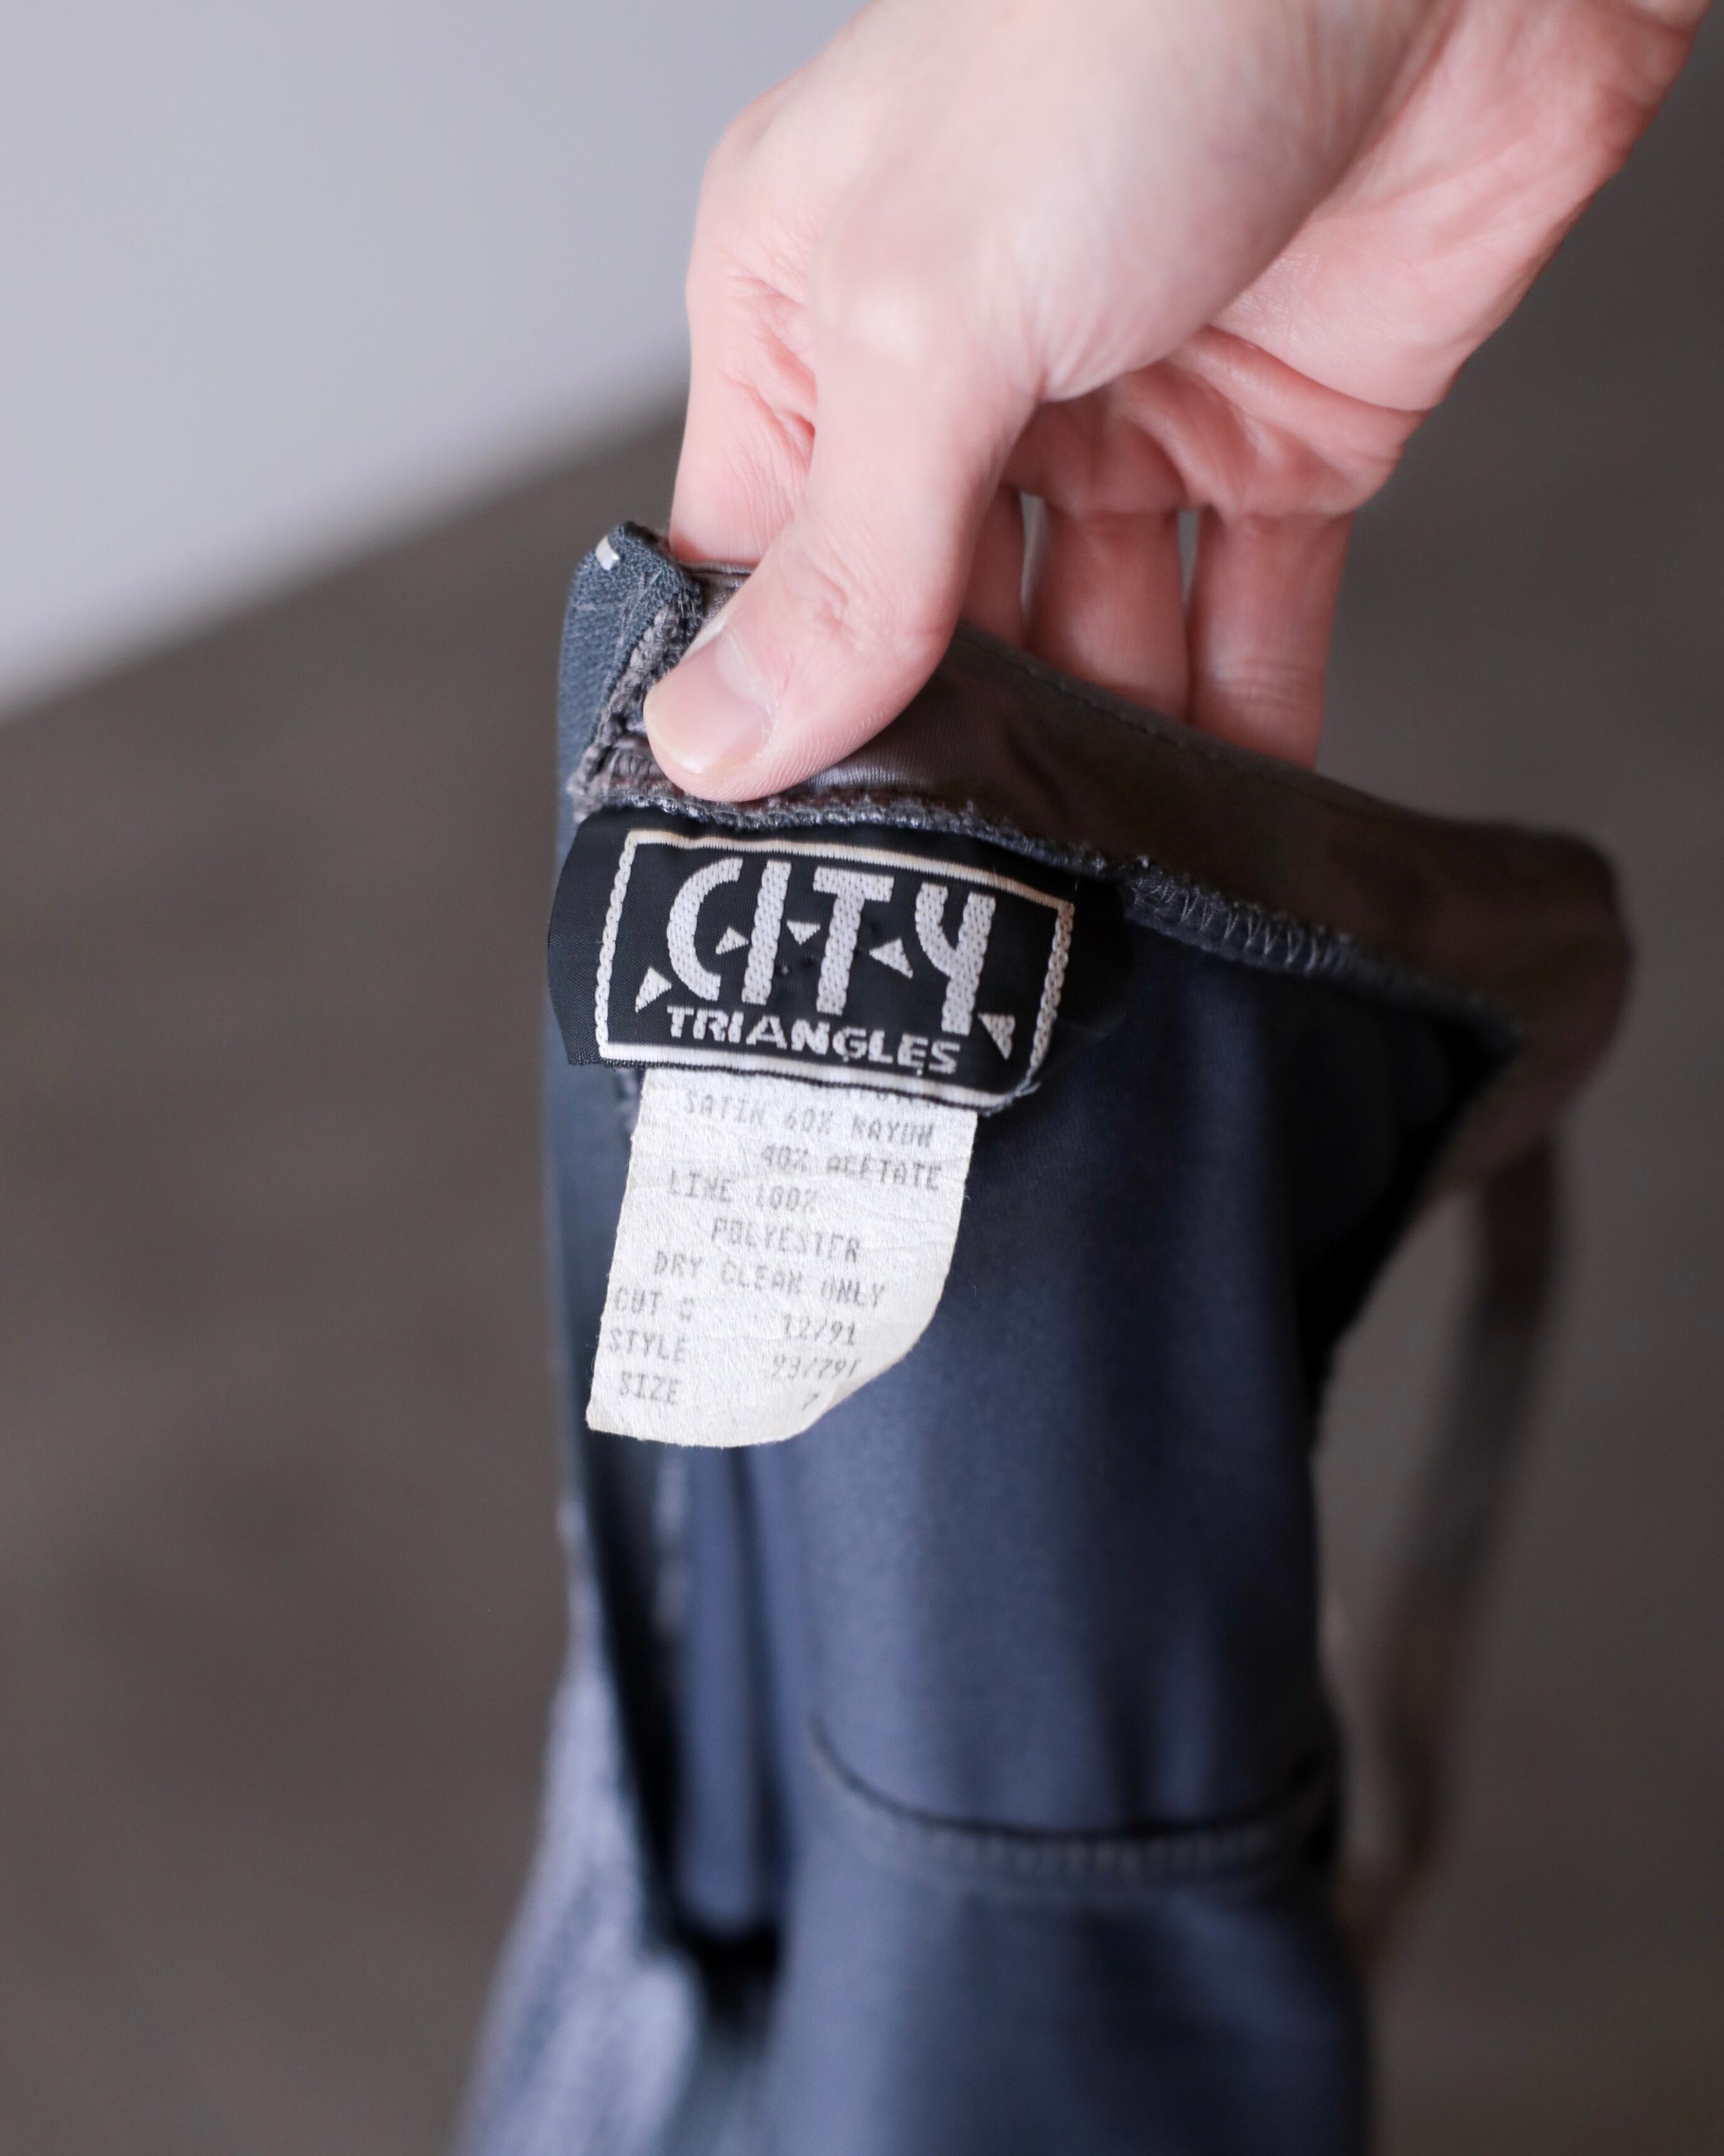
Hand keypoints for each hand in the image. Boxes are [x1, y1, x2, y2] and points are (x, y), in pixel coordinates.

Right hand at [644, 0, 1702, 796]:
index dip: (768, 715)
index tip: (783, 864)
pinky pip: (1242, 623)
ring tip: (1090, 895)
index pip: (756, 566)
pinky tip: (1219, 835)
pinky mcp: (1279, 442)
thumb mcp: (930, 313)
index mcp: (811, 312)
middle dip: (944, 759)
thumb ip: (845, 552)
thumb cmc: (1145, 24)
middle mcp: (959, 375)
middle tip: (952, 909)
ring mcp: (1122, 416)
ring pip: (1090, 651)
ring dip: (1099, 767)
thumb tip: (716, 736)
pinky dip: (1240, 728)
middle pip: (925, 633)